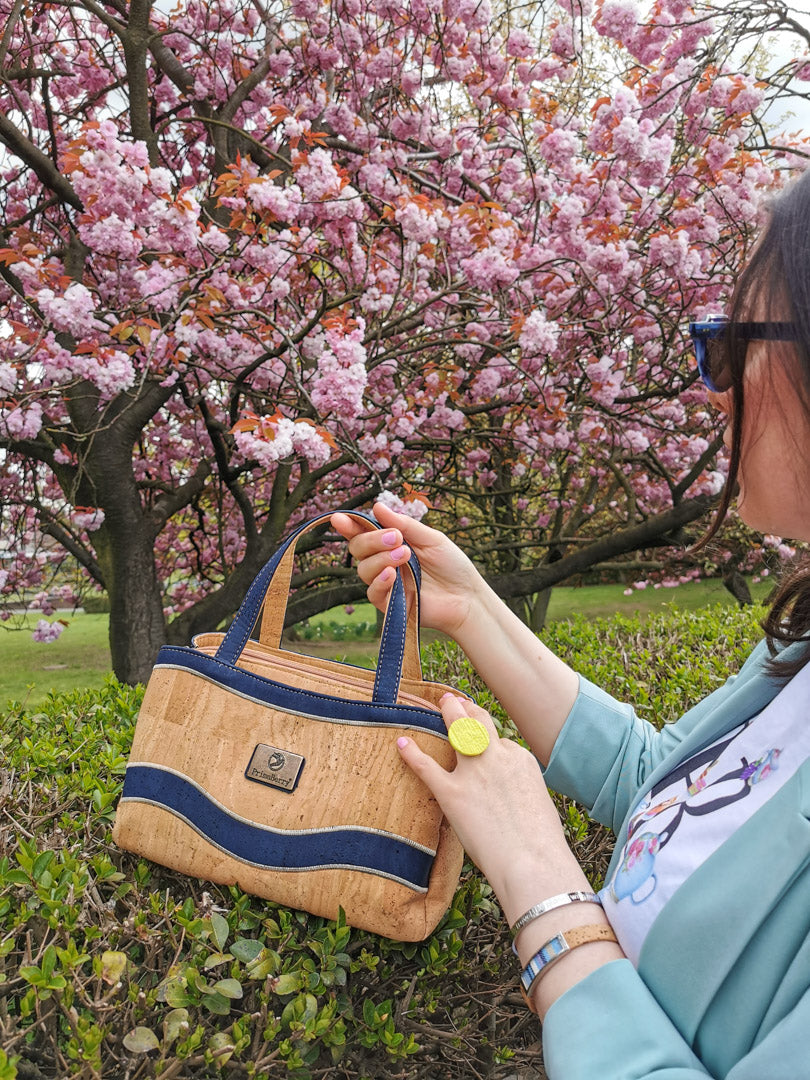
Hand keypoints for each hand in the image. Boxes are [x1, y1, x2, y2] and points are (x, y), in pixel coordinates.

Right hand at [330, 503, 482, 636]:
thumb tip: (377, 506)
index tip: (340, 518)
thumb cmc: (451, 566)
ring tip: (404, 556)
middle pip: (357, 548)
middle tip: (396, 538)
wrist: (467, 597)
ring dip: (380, 558)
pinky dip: (379, 581)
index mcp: (391, 543)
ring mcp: (385, 583)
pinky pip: (372, 592)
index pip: (363, 532)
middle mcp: (384, 562)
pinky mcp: (389, 604)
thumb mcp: (431, 538)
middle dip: (371, 539)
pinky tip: (392, 575)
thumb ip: (404, 524)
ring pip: (363, 569)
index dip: (349, 525)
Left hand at [396, 694, 577, 911]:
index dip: (492, 746)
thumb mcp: (538, 804)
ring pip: (457, 731)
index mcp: (520, 760)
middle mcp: (496, 757)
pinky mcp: (452, 793)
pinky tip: (402, 744)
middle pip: (479, 722)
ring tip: (440, 703)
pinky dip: (413, 754)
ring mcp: (473, 772)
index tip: (485, 742)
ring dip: (448, 714)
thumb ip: (521, 790)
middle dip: (467, 709)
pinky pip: (427, 767)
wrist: (533, 861)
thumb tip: (513, 794)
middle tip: (455, 700)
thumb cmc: (541, 844)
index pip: (502, 744)